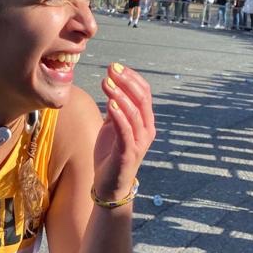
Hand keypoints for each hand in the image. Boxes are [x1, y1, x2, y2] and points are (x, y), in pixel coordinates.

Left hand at [93, 64, 155, 201]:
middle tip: (111, 69)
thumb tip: (110, 88)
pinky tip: (109, 104)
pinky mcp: (129, 153)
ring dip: (119, 95)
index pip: (144, 92)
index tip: (114, 67)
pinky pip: (126, 131)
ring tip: (105, 83)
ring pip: (134, 112)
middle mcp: (147, 130)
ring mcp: (140, 142)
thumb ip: (115, 110)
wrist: (109, 186)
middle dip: (126, 81)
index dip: (131, 77)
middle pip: (142, 98)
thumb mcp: (112, 128)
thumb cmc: (110, 156)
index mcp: (145, 121)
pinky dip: (118, 116)